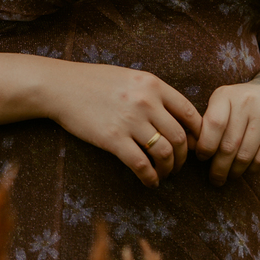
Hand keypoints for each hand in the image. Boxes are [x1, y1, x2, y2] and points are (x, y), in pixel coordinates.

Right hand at [44, 63, 202, 188]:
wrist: (61, 86)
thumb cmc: (94, 82)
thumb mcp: (130, 78)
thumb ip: (153, 93)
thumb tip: (177, 117)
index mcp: (153, 84)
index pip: (189, 113)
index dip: (197, 134)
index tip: (194, 146)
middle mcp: (146, 101)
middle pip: (180, 137)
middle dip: (184, 157)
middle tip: (179, 165)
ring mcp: (130, 120)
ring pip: (165, 153)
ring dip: (169, 169)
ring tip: (164, 174)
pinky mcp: (113, 139)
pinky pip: (141, 165)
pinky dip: (150, 178)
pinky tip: (150, 182)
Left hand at [194, 54, 259, 185]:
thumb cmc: (243, 103)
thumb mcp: (223, 103)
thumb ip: (207, 122)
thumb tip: (189, 145)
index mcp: (226, 95)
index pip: (213, 125)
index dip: (205, 146)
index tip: (202, 157)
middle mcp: (247, 102)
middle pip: (229, 145)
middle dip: (219, 167)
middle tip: (215, 178)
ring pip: (245, 155)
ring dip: (235, 171)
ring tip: (230, 176)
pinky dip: (252, 169)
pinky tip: (247, 169)